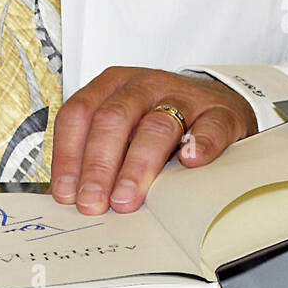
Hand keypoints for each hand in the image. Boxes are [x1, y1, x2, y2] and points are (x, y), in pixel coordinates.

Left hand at [51, 67, 257, 214]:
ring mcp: (183, 97)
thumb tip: (71, 196)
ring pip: (157, 125)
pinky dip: (200, 144)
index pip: (79, 114)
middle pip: (113, 120)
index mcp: (112, 85)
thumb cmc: (159, 118)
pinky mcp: (220, 113)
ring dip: (138, 165)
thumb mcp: (124, 125)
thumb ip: (96, 152)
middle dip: (98, 166)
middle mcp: (144, 85)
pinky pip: (210, 126)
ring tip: (126, 198)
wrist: (215, 102)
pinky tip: (190, 162)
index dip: (68, 155)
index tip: (67, 192)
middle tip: (93, 202)